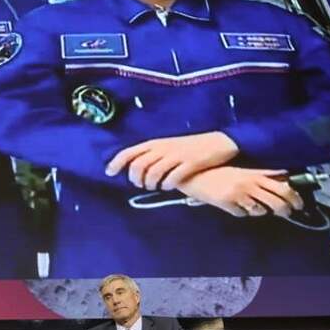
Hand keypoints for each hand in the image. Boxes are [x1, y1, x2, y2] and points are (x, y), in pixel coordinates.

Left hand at [105, 131, 238, 189]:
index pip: (130, 152)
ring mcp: (177, 155)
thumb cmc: (191, 147)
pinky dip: (167, 185)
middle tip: (140, 185)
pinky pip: (173, 177)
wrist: (220, 142)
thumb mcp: (169, 147)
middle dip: (135, 178)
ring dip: (150, 183)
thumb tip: (135, 169)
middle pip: (138, 165)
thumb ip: (153, 155)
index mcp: (156, 143)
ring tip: (155, 187)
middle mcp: (163, 148)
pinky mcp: (191, 163)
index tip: (109, 173)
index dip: (117, 162)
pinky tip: (169, 187)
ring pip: (153, 172)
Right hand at [177, 166, 303, 217]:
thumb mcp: (238, 168)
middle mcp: (248, 182)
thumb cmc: (213, 169)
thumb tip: (277, 178)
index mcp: (253, 171)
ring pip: (261, 209)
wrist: (191, 173)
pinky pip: (242, 213)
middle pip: (278, 197)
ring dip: (264, 211)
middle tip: (290, 211)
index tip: (299, 200)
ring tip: (264, 210)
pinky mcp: (227, 204)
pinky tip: (239, 208)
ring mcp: (238, 194)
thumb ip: (257, 173)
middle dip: (288, 207)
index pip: (281, 181)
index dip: (294, 193)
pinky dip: (243, 212)